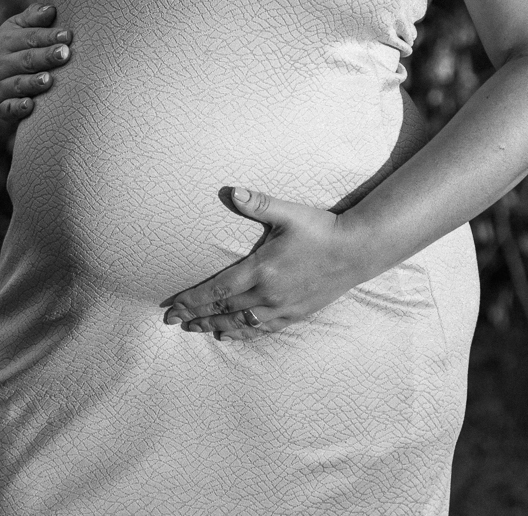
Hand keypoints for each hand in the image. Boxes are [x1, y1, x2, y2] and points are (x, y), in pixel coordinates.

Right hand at [0, 2, 72, 122]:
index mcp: (5, 40)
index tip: (67, 35)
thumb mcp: (22, 25)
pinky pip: (8, 109)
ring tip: (48, 79)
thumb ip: (35, 16)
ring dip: (33, 83)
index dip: (49, 36)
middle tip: (64, 54)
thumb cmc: (19, 43)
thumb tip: (51, 10)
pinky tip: (30, 105)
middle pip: (27, 60)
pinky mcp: (1, 106)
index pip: (30, 38)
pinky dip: (18, 108)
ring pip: (19, 84)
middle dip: (46, 57)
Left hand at [161, 188, 362, 340]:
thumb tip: (231, 192)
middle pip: (224, 310)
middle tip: (172, 321)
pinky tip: (229, 335)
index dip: (193, 299)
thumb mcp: (288, 213)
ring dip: (214, 327)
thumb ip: (257, 204)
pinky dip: (242, 335)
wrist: (356, 250)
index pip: (218, 290)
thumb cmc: (321, 228)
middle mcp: (269, 293)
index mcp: (262, 268)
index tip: (172, 305)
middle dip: (196, 315)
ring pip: (241, 324)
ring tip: (194, 329)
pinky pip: (262, 330)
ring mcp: (282, 307)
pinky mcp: (295, 314)